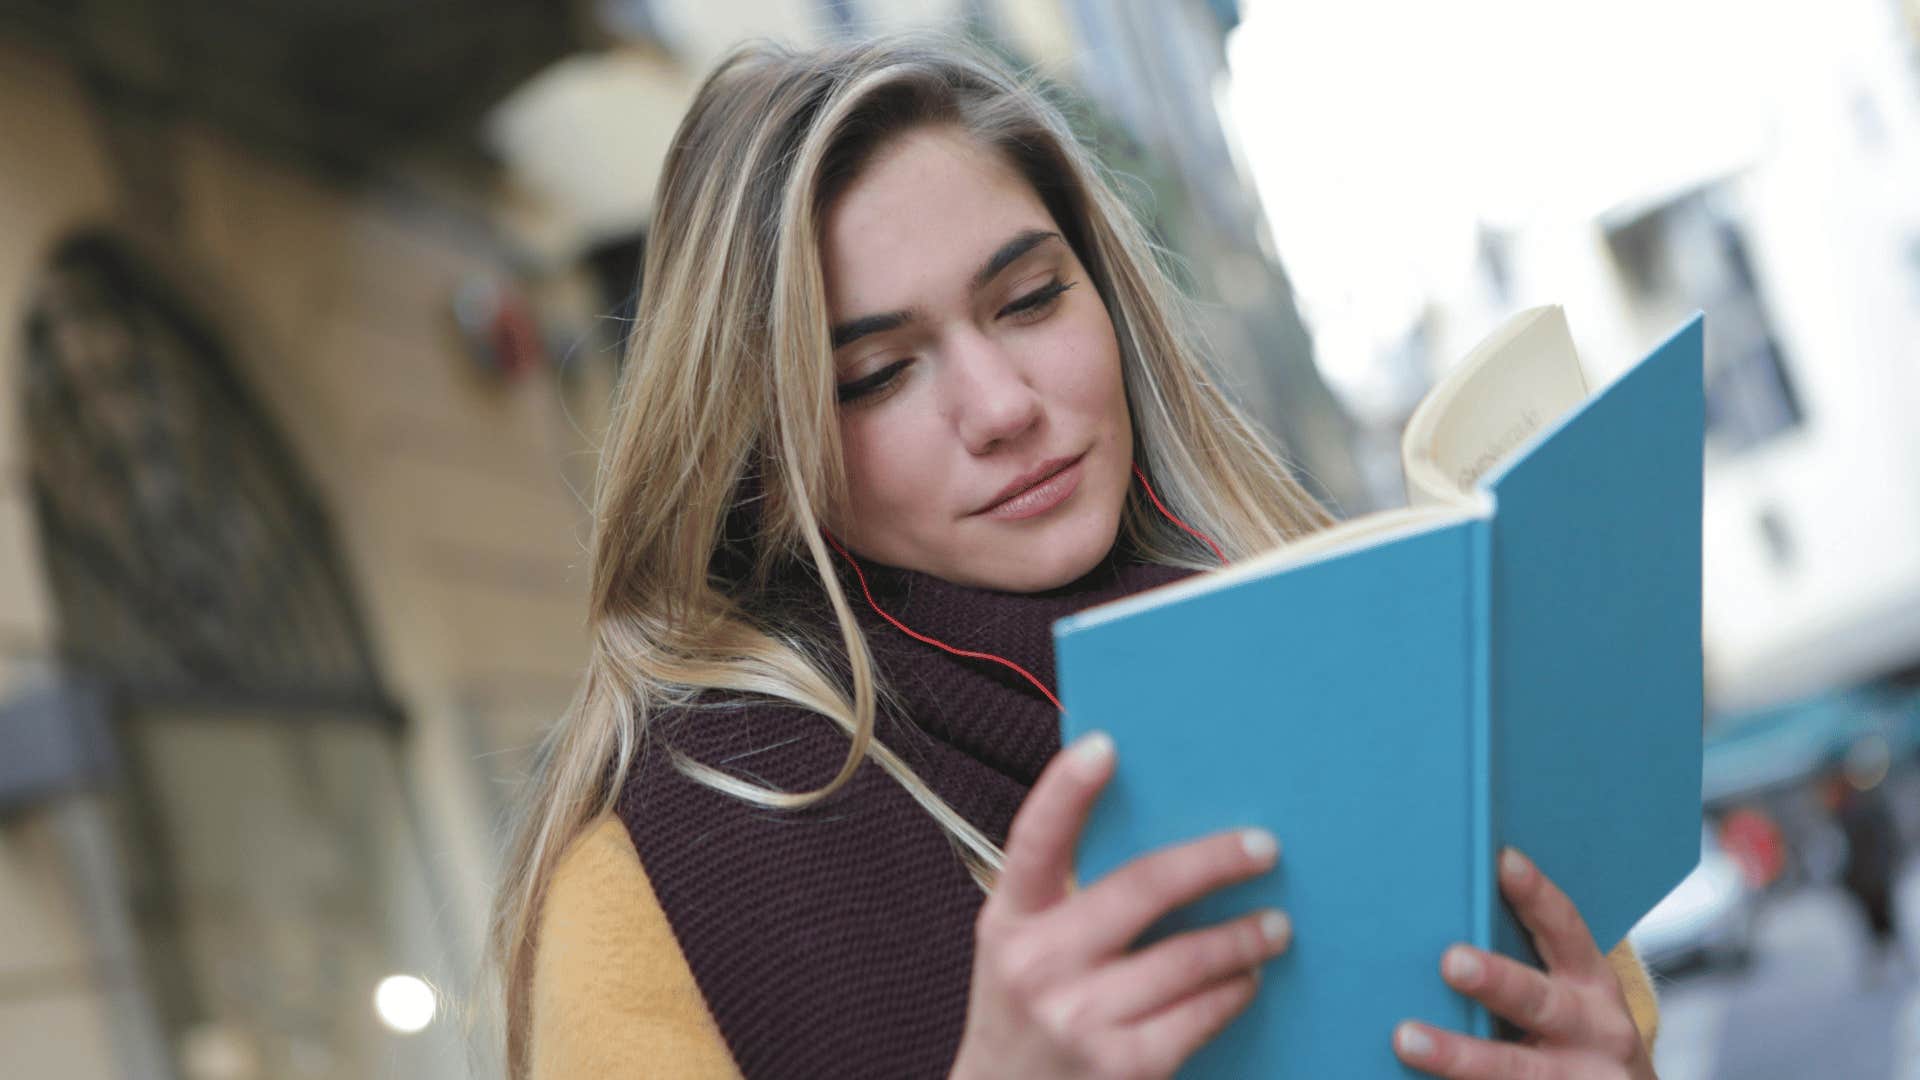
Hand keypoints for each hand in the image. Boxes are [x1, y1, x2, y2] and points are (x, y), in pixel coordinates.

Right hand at [949, 731, 1290, 1079]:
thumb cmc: (1023, 1013)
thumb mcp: (1021, 948)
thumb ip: (1067, 898)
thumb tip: (1161, 837)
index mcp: (1010, 920)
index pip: (1034, 840)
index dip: (1066, 789)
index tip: (1105, 746)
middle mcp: (1038, 965)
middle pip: (1142, 888)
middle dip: (1214, 862)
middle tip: (1264, 847)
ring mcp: (1079, 1018)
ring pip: (1187, 957)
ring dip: (1243, 936)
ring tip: (1275, 925)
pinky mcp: (1122, 1066)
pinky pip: (1199, 1014)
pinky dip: (1232, 991)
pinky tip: (1246, 979)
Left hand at [1392, 848, 1656, 1079]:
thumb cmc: (1575, 1036)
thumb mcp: (1571, 995)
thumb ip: (1527, 963)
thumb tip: (1447, 912)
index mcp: (1592, 983)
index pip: (1566, 930)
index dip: (1537, 895)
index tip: (1503, 859)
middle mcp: (1596, 1030)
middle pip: (1539, 1002)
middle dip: (1496, 981)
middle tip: (1450, 960)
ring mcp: (1578, 1079)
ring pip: (1514, 1068)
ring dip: (1459, 1056)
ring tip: (1406, 1038)